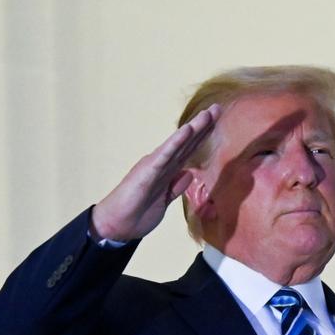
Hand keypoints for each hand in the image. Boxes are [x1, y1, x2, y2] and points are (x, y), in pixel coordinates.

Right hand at [89, 103, 220, 241]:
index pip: (187, 150)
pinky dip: (175, 143)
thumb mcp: (165, 200)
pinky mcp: (146, 172)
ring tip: (207, 114)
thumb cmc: (137, 213)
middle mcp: (160, 164)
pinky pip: (164, 156)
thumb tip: (189, 174)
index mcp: (166, 170)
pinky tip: (186, 131)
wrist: (116, 225)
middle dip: (202, 126)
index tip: (216, 121)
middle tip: (217, 108)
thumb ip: (176, 186)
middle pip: (186, 143)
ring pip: (177, 145)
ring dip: (193, 129)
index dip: (202, 136)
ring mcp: (153, 166)